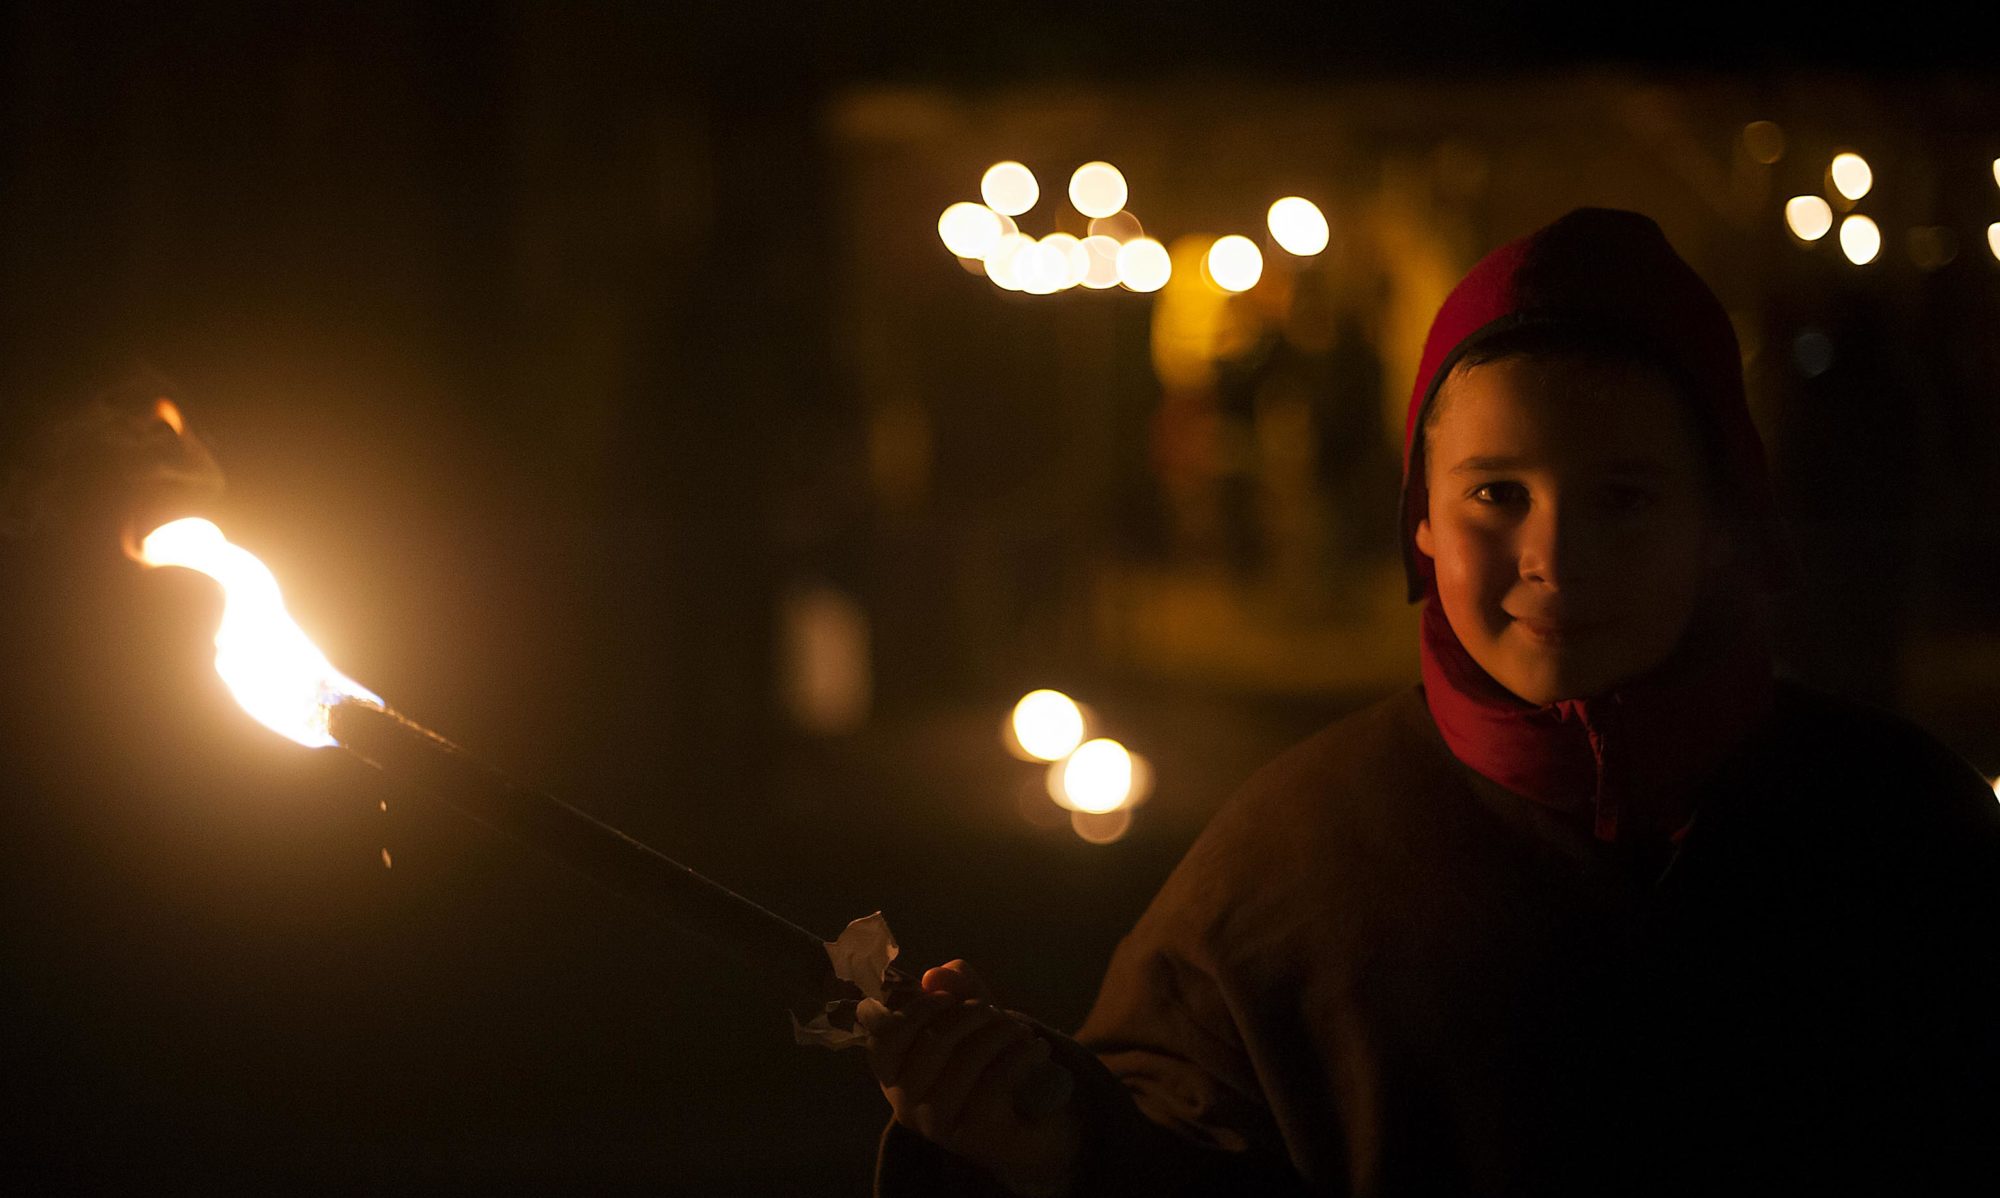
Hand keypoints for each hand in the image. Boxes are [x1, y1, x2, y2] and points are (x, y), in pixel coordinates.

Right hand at [858, 960, 1082, 1196]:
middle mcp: (904, 1102)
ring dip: (998, 1034)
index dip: (916, 1009)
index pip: (884, 1037)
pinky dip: (1020, 1057)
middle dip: (969, 1014)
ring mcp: (936, 1124)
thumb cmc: (988, 1065)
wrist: (1031, 1124)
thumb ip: (955, 991)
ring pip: (964, 1063)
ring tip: (1021, 1030)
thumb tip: (936, 974)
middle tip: (994, 1011)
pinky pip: (995, 1084)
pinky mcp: (972, 1137)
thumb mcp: (972, 1019)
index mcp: (893, 1072)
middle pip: (931, 1042)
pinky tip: (1037, 1049)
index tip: (947, 997)